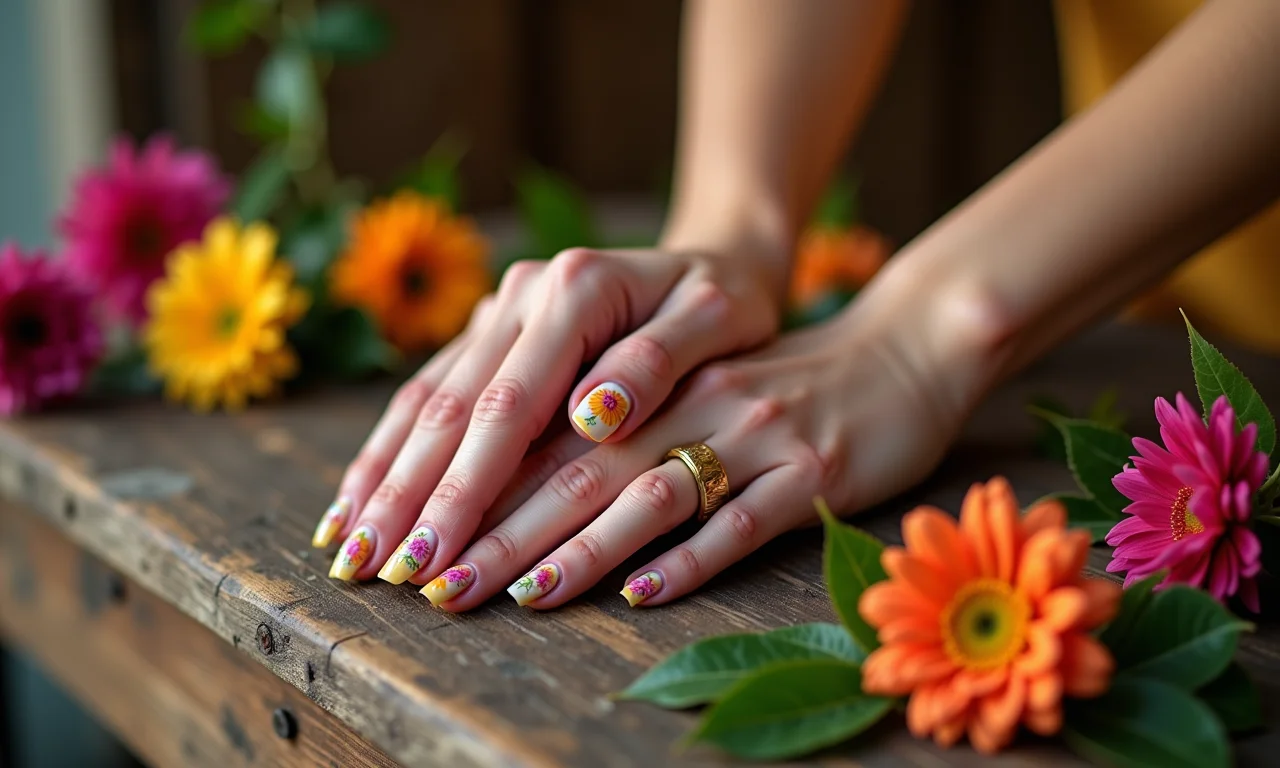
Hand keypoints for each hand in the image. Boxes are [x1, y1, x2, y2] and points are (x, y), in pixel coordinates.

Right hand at [314, 243, 784, 583]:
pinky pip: (433, 393)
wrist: (716, 256)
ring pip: (427, 400)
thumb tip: (594, 417)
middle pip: (451, 407)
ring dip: (383, 477)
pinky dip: (394, 450)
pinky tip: (361, 498)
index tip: (431, 555)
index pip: (508, 405)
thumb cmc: (727, 299)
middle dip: (406, 495)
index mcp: (575, 289)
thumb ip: (656, 361)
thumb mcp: (718, 318)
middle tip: (365, 570)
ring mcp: (501, 310)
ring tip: (343, 547)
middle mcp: (523, 294)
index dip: (465, 486)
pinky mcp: (493, 331)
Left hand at [419, 279, 994, 609]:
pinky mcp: (815, 470)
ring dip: (580, 548)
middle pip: (582, 466)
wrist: (899, 353)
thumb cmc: (778, 382)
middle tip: (436, 581)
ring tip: (517, 592)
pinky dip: (689, 559)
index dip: (474, 483)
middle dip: (503, 527)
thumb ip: (613, 421)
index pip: (546, 430)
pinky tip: (640, 594)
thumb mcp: (692, 384)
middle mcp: (694, 396)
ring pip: (653, 491)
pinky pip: (744, 520)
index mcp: (654, 374)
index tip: (415, 536)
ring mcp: (757, 430)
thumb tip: (510, 479)